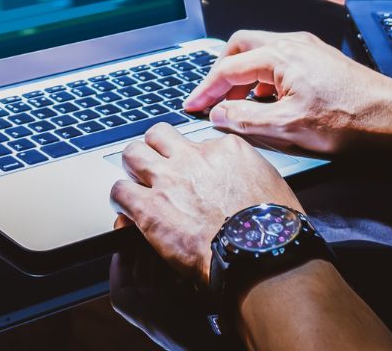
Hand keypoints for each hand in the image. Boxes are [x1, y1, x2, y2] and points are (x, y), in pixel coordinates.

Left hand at [110, 123, 300, 285]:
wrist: (260, 255)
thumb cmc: (272, 230)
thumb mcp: (270, 184)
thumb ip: (246, 173)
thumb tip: (238, 181)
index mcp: (226, 149)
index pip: (196, 140)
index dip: (191, 158)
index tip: (192, 172)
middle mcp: (194, 158)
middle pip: (158, 135)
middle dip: (155, 149)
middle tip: (157, 166)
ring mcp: (169, 180)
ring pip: (132, 153)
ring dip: (133, 168)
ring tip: (136, 182)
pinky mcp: (150, 208)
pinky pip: (120, 191)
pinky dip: (121, 199)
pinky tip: (127, 210)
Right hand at [183, 30, 391, 156]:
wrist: (390, 115)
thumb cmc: (346, 120)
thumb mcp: (287, 127)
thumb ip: (246, 119)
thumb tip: (218, 115)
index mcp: (278, 56)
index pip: (227, 69)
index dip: (205, 90)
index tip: (193, 106)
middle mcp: (291, 43)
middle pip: (240, 47)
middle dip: (221, 72)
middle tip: (212, 97)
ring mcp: (307, 47)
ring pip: (261, 51)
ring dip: (243, 74)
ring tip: (238, 103)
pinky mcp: (319, 57)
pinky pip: (279, 58)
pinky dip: (264, 75)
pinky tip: (269, 100)